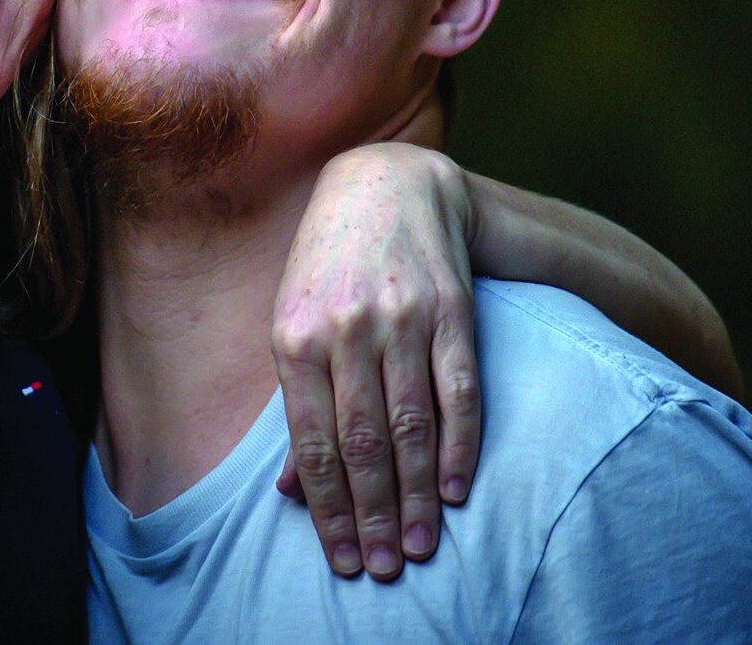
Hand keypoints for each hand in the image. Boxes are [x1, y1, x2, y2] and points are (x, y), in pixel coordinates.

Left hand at [271, 143, 481, 581]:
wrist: (386, 184)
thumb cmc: (328, 266)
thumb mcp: (293, 323)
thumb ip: (296, 405)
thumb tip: (290, 491)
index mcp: (295, 336)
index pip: (315, 444)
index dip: (330, 509)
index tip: (346, 559)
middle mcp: (348, 329)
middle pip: (364, 443)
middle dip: (375, 514)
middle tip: (387, 567)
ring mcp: (403, 318)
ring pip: (412, 424)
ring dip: (419, 494)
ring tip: (423, 545)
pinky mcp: (451, 309)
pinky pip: (459, 390)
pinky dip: (461, 445)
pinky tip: (459, 488)